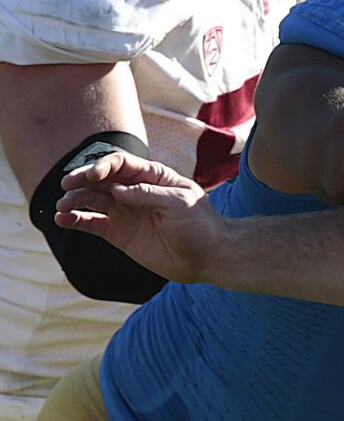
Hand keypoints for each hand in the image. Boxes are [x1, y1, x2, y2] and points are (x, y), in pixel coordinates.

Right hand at [56, 151, 225, 283]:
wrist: (206, 256)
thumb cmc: (200, 224)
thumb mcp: (180, 202)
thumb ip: (148, 194)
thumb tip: (117, 190)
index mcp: (153, 176)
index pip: (122, 164)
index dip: (104, 166)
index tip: (92, 176)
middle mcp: (134, 191)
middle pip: (102, 179)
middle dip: (83, 179)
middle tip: (67, 184)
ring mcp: (125, 212)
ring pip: (92, 200)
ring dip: (75, 200)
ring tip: (61, 206)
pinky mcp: (118, 233)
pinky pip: (92, 222)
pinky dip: (75, 219)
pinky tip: (62, 219)